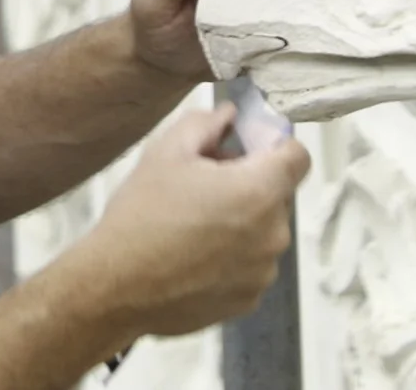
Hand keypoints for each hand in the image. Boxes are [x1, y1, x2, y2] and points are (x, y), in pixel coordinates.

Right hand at [65, 103, 311, 340]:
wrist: (116, 286)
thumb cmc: (142, 214)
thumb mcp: (166, 151)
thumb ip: (206, 123)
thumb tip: (229, 116)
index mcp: (259, 191)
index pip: (299, 157)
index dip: (274, 146)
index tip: (244, 150)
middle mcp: (273, 234)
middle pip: (278, 195)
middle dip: (250, 184)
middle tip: (203, 187)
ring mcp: (263, 272)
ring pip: (264, 231)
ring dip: (242, 223)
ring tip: (193, 227)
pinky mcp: (249, 300)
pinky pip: (251, 265)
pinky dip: (232, 258)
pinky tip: (193, 257)